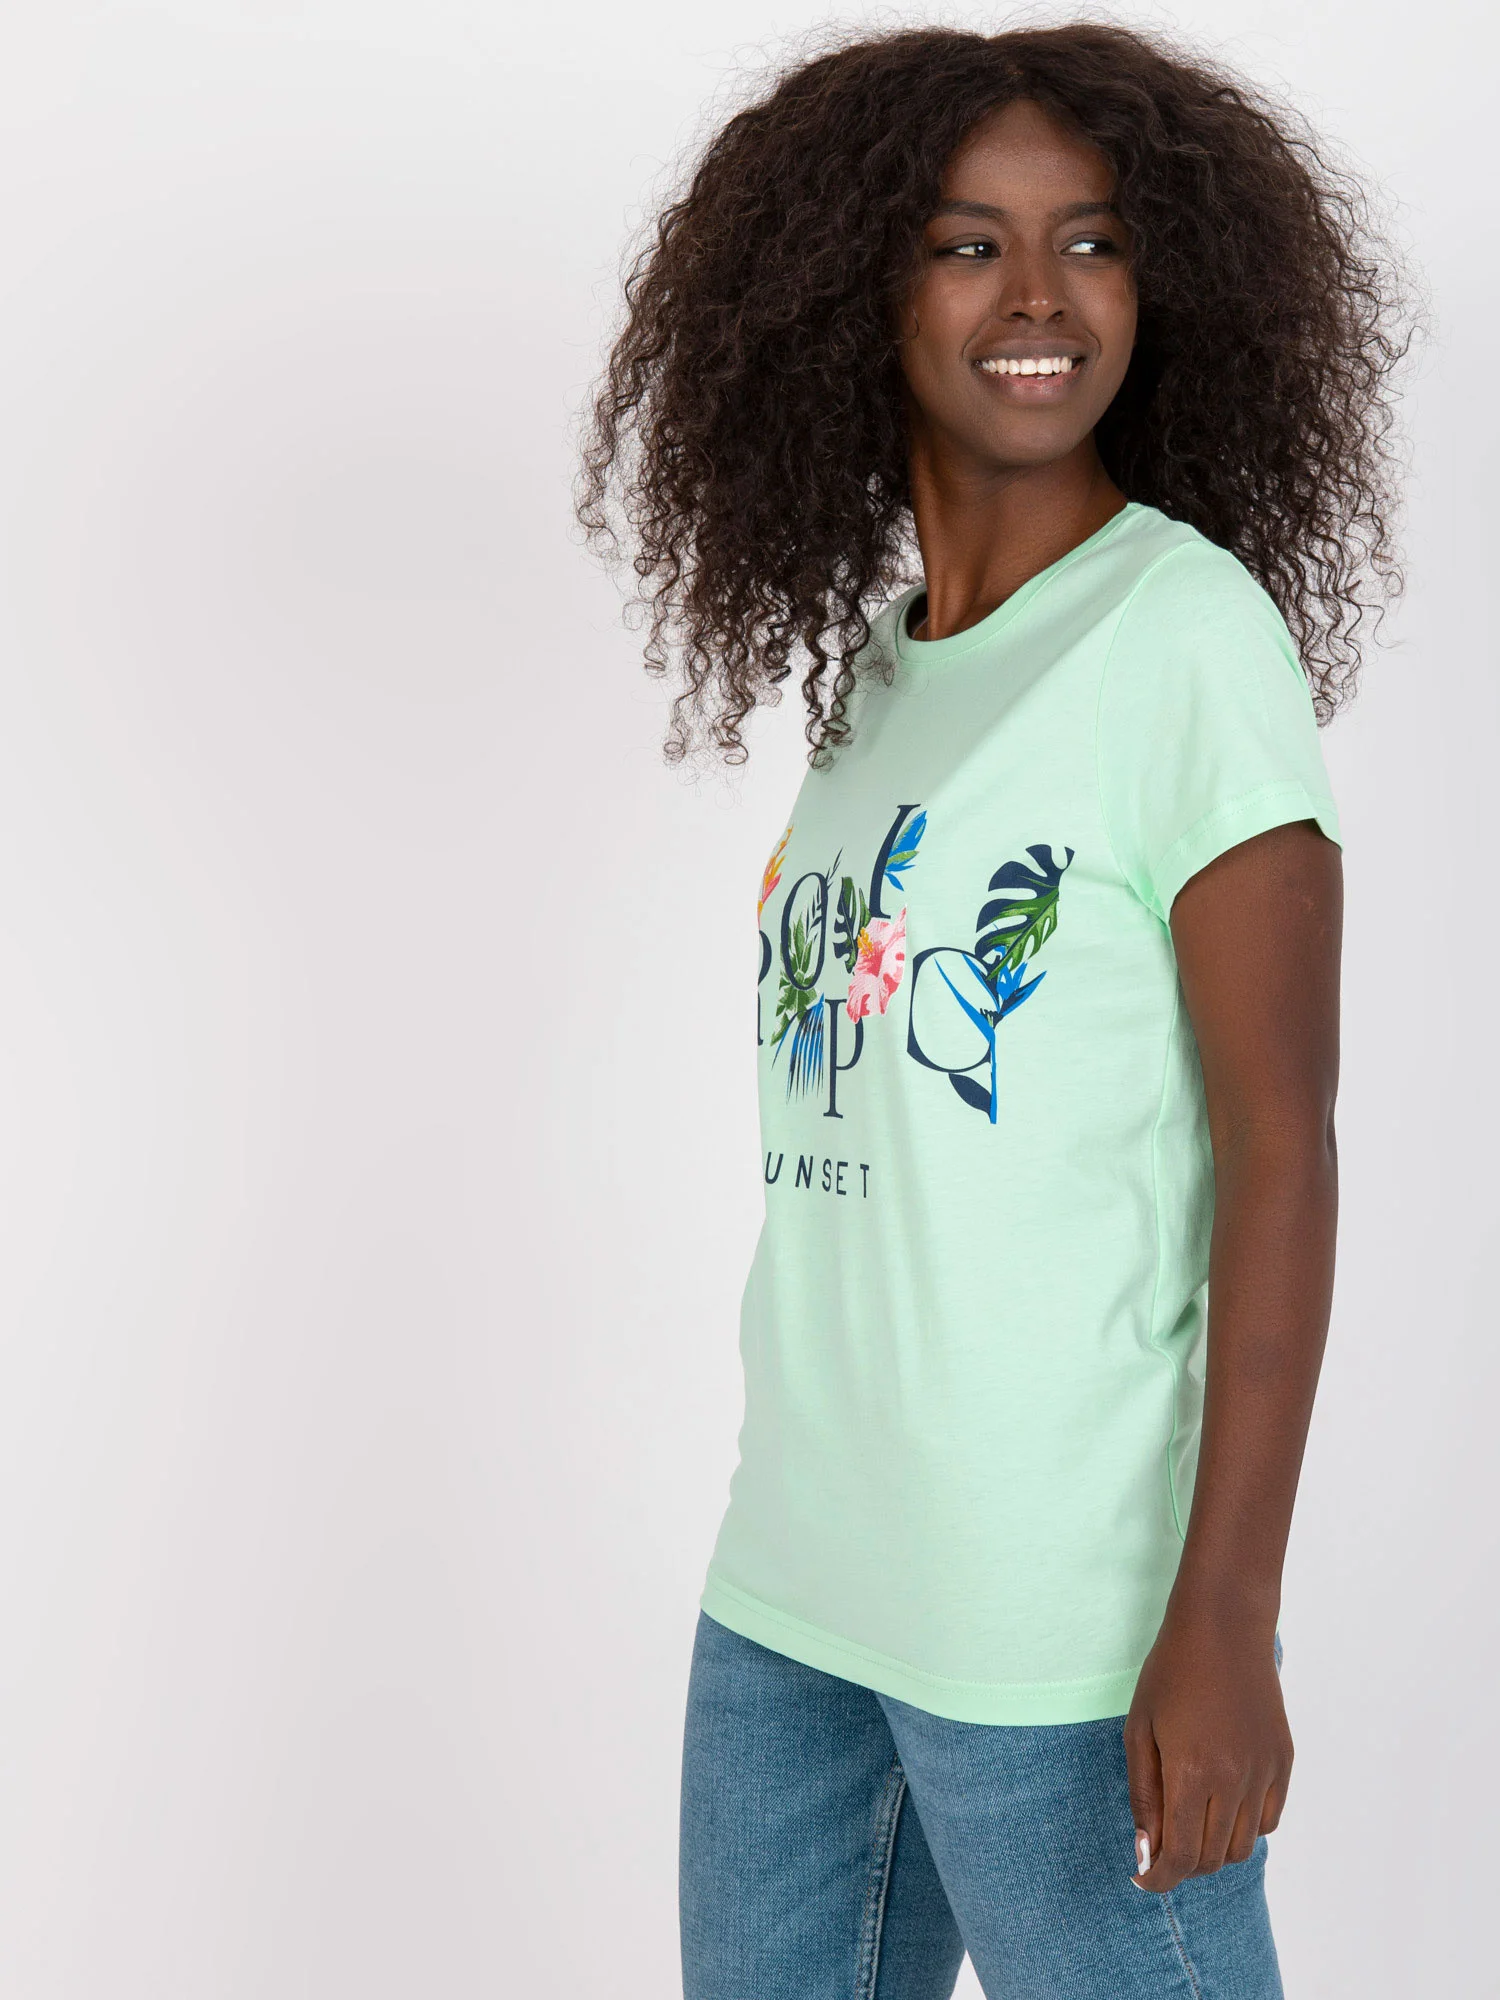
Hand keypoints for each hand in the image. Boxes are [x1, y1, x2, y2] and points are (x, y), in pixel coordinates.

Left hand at [1123, 1607, 1292, 1893]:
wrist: (1223, 1627)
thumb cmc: (1171, 1672)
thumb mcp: (1139, 1730)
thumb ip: (1143, 1796)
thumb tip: (1147, 1853)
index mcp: (1191, 1772)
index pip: (1180, 1856)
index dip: (1160, 1878)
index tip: (1144, 1879)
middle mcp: (1233, 1779)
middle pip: (1211, 1858)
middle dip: (1183, 1864)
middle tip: (1162, 1846)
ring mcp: (1264, 1771)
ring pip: (1242, 1845)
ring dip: (1213, 1848)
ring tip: (1190, 1822)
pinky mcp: (1284, 1761)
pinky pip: (1268, 1820)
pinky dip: (1244, 1827)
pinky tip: (1221, 1803)